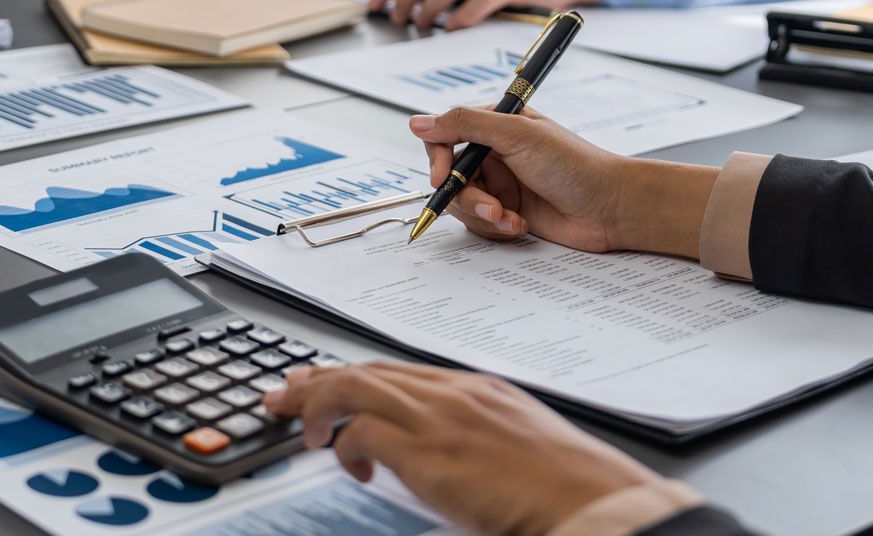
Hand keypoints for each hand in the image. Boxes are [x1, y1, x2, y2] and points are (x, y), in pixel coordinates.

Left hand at [264, 362, 664, 535]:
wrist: (592, 499)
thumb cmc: (566, 486)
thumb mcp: (515, 444)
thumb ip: (474, 437)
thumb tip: (443, 454)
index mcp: (474, 389)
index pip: (395, 371)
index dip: (349, 375)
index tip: (317, 382)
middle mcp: (451, 394)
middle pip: (366, 372)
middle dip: (315, 383)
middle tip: (281, 396)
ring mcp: (438, 418)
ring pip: (353, 388)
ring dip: (316, 407)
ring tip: (298, 430)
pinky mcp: (427, 450)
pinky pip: (360, 431)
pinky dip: (344, 447)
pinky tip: (355, 468)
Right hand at [409, 106, 716, 256]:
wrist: (611, 208)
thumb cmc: (574, 164)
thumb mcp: (518, 135)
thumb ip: (465, 124)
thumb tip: (417, 122)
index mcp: (495, 126)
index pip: (445, 137)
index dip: (438, 160)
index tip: (442, 179)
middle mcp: (494, 154)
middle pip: (449, 177)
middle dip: (466, 196)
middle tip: (489, 207)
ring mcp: (501, 185)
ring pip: (463, 204)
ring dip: (483, 215)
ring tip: (509, 218)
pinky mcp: (508, 213)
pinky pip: (481, 225)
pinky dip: (496, 228)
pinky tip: (520, 226)